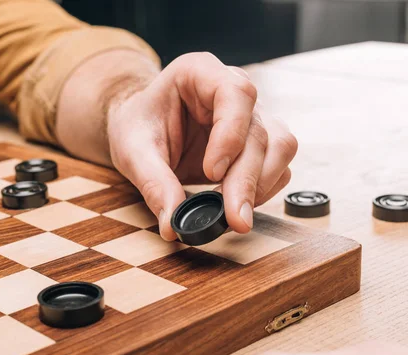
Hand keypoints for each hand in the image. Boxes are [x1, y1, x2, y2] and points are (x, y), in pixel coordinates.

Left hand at [107, 53, 296, 238]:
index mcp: (199, 72)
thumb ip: (153, 183)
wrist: (141, 130)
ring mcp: (249, 116)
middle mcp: (231, 89)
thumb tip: (172, 224)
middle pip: (259, 130)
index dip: (231, 134)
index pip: (235, 93)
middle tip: (233, 217)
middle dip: (247, 178)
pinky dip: (263, 190)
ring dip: (262, 184)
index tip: (212, 172)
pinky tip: (236, 204)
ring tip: (234, 214)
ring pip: (280, 146)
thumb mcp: (133, 152)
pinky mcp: (256, 142)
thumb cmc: (137, 127)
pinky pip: (277, 165)